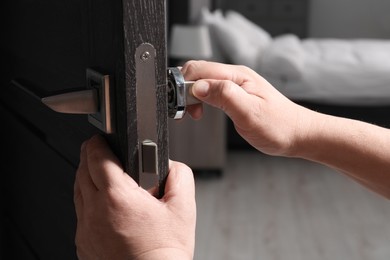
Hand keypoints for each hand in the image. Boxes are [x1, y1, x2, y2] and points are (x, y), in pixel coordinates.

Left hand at [74, 135, 195, 259]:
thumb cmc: (164, 253)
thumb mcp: (184, 208)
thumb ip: (180, 176)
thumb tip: (169, 164)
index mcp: (118, 198)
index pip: (98, 158)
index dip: (97, 142)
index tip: (100, 138)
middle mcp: (96, 212)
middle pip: (82, 171)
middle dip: (89, 155)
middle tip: (98, 149)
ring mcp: (86, 229)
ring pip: (77, 191)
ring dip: (85, 176)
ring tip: (100, 172)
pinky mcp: (83, 243)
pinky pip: (80, 212)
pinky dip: (86, 199)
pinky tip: (101, 201)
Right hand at [183, 60, 312, 155]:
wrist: (297, 135)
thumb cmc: (279, 126)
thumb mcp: (250, 113)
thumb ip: (224, 96)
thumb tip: (198, 86)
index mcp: (237, 76)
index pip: (199, 69)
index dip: (184, 85)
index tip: (180, 105)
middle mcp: (235, 76)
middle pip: (198, 72)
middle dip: (184, 89)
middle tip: (183, 111)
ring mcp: (235, 84)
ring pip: (202, 81)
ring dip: (190, 95)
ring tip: (192, 114)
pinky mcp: (235, 94)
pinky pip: (210, 90)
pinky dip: (199, 100)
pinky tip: (201, 112)